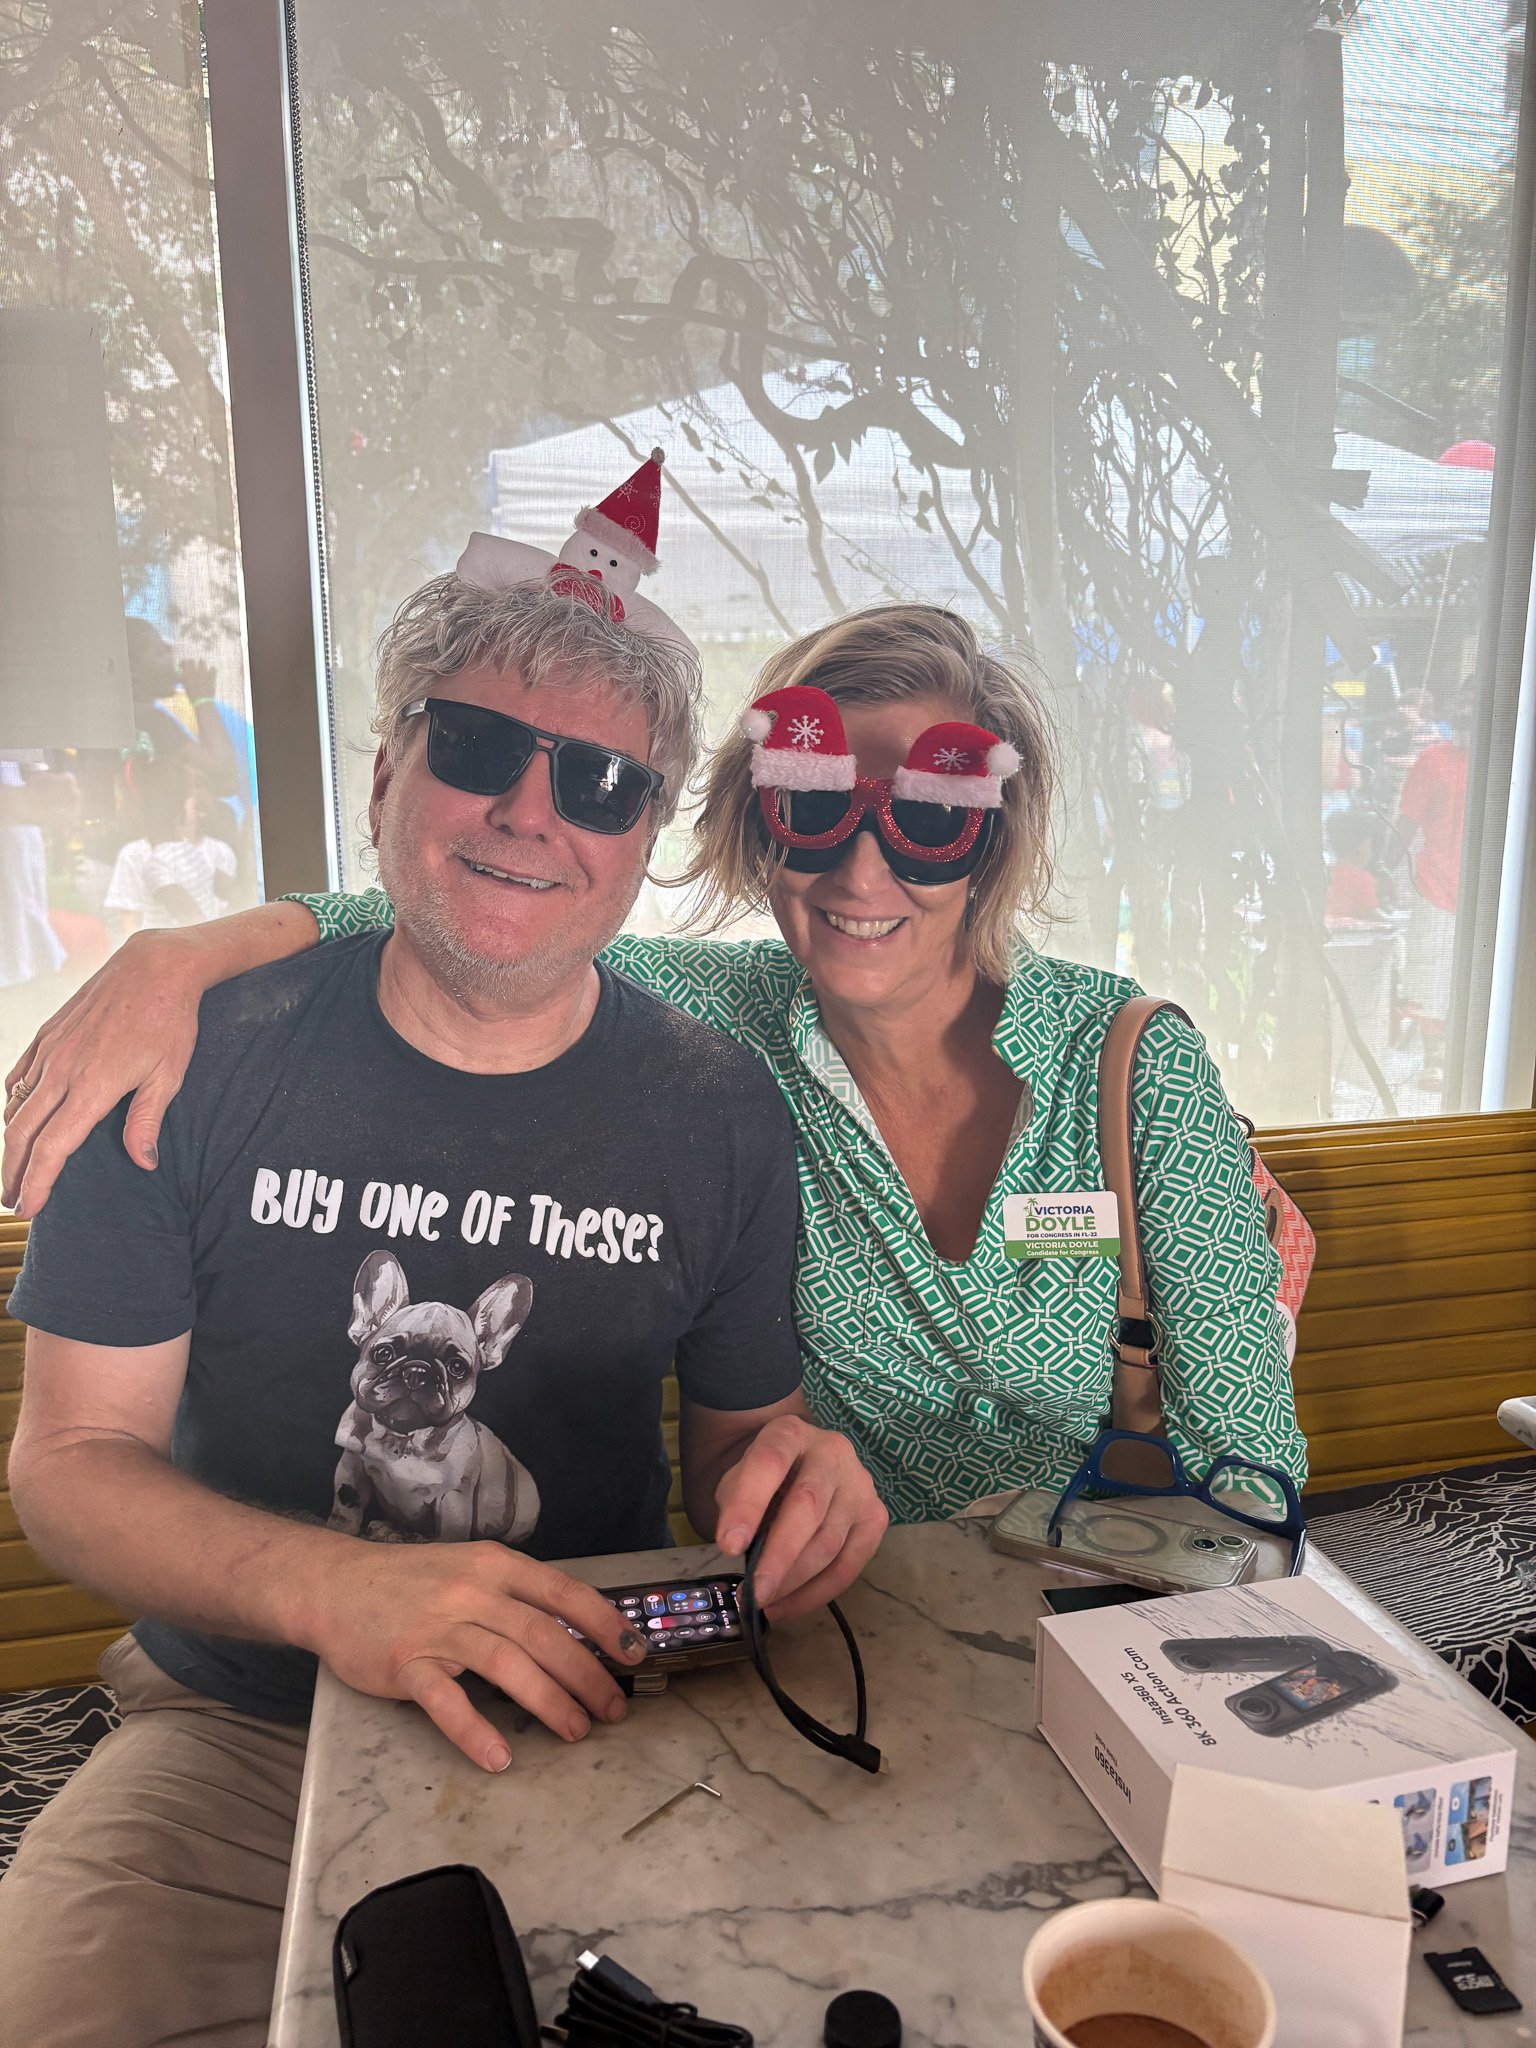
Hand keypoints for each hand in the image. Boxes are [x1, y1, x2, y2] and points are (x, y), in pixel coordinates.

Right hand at [3, 932, 201, 1214]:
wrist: (155, 966)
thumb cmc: (170, 1022)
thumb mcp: (168, 1075)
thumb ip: (147, 1121)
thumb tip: (143, 1164)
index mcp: (93, 1087)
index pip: (54, 1147)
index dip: (38, 1181)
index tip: (28, 1207)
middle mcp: (63, 1070)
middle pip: (24, 1133)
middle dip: (15, 1171)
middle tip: (14, 1201)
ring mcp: (52, 1050)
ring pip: (16, 1105)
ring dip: (11, 1142)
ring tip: (13, 1168)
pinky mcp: (49, 1034)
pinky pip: (20, 1075)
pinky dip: (11, 1102)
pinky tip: (14, 1118)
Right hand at [295, 1538, 649, 1771]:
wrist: (334, 1585)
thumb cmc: (412, 1581)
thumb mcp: (470, 1569)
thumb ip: (516, 1596)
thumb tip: (576, 1631)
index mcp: (494, 1566)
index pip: (562, 1592)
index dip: (603, 1623)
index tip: (634, 1654)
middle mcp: (472, 1592)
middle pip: (543, 1635)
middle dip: (586, 1675)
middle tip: (613, 1710)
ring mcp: (438, 1628)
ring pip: (507, 1665)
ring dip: (548, 1702)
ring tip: (577, 1731)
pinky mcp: (405, 1664)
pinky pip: (445, 1702)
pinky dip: (475, 1730)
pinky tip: (501, 1756)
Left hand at [712, 1416, 887, 1623]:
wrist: (803, 1462)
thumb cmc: (767, 1476)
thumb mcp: (740, 1476)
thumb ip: (735, 1503)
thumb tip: (737, 1547)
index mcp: (790, 1433)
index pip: (769, 1462)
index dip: (749, 1504)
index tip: (728, 1546)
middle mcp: (832, 1452)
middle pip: (807, 1504)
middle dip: (779, 1554)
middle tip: (753, 1592)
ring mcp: (859, 1484)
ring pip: (829, 1541)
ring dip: (794, 1581)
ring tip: (764, 1602)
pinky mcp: (875, 1516)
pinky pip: (849, 1565)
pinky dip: (817, 1593)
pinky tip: (787, 1606)